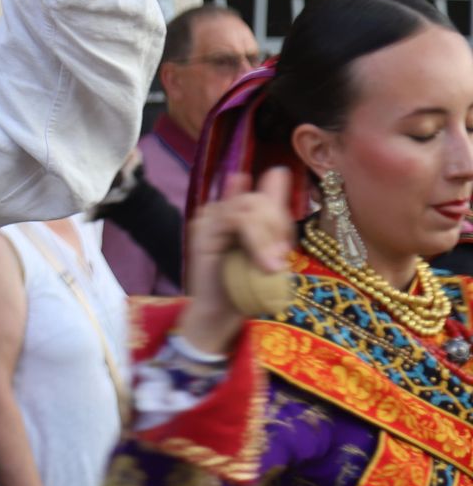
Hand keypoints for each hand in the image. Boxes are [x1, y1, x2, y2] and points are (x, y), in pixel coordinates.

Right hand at [179, 167, 293, 354]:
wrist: (221, 313)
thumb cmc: (246, 285)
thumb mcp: (269, 250)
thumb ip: (273, 218)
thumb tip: (278, 172)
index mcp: (237, 215)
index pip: (261, 195)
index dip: (277, 204)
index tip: (283, 243)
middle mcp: (221, 212)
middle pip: (257, 201)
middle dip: (277, 229)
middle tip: (281, 260)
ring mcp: (209, 219)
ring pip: (248, 208)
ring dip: (267, 238)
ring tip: (270, 266)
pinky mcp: (203, 232)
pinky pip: (234, 219)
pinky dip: (255, 240)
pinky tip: (260, 262)